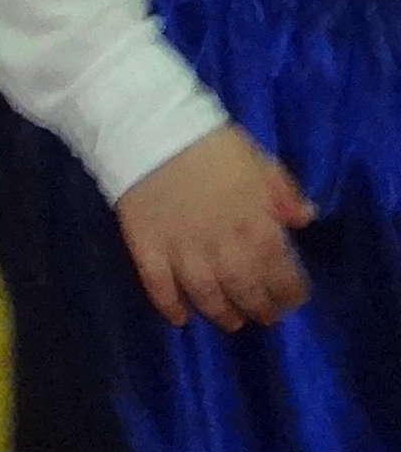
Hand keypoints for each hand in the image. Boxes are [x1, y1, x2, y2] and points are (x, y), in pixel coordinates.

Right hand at [115, 128, 313, 330]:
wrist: (149, 130)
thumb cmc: (210, 144)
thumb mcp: (259, 161)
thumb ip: (283, 192)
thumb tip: (303, 219)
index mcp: (256, 224)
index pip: (281, 270)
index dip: (290, 291)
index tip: (293, 299)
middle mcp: (223, 246)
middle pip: (245, 289)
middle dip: (259, 308)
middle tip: (264, 317)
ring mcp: (182, 250)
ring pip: (206, 295)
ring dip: (221, 313)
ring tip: (230, 322)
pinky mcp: (147, 248)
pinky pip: (158, 286)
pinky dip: (169, 306)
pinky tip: (179, 319)